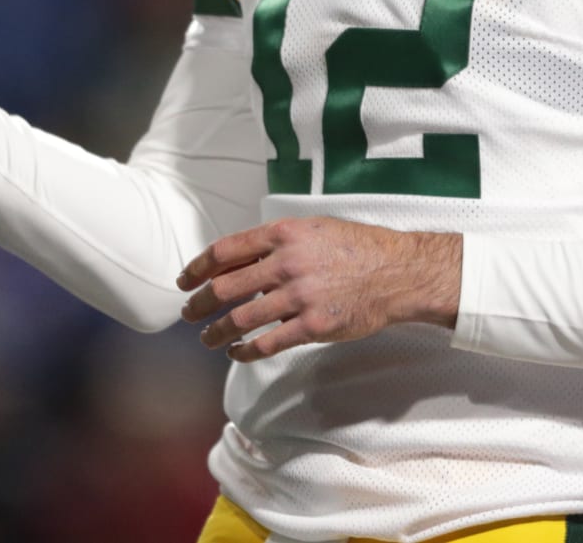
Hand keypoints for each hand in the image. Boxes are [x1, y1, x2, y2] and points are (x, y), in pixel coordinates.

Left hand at [176, 217, 461, 361]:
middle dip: (199, 303)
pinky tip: (237, 353)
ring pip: (241, 318)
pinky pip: (268, 342)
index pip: (225, 250)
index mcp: (283, 234)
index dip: (198, 267)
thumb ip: (276, 243)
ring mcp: (300, 296)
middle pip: (225, 286)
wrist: (398, 271)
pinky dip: (245, 351)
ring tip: (207, 339)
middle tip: (188, 313)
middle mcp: (287, 263)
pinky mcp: (313, 326)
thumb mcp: (313, 229)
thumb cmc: (357, 248)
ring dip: (217, 331)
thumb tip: (238, 260)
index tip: (185, 280)